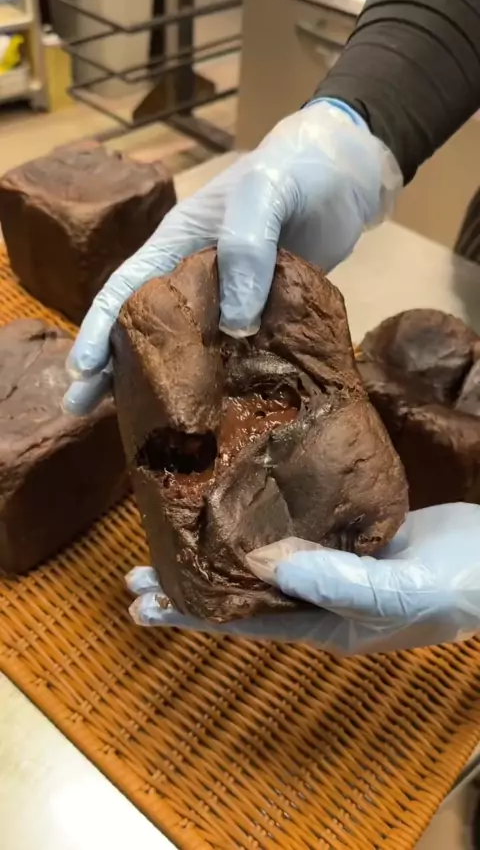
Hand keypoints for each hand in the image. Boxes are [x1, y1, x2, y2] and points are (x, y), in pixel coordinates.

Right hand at [64, 99, 400, 414]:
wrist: (349, 176)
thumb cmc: (297, 171)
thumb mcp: (265, 195)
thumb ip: (245, 248)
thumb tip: (233, 327)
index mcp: (178, 243)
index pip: (127, 288)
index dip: (100, 328)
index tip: (82, 371)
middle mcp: (194, 278)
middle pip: (143, 326)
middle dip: (111, 366)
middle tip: (81, 408)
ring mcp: (230, 302)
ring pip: (185, 348)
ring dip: (160, 382)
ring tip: (136, 423)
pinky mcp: (263, 319)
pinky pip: (233, 356)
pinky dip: (215, 383)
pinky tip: (210, 413)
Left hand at [126, 503, 479, 654]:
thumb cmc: (459, 585)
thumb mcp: (401, 590)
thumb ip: (340, 581)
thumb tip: (271, 567)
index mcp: (325, 622)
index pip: (244, 621)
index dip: (192, 613)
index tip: (144, 603)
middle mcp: (319, 598)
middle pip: (242, 595)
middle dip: (189, 588)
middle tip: (134, 576)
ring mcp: (332, 566)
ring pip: (262, 562)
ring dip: (216, 553)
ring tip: (170, 540)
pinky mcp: (347, 536)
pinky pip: (294, 531)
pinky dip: (260, 522)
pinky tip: (236, 504)